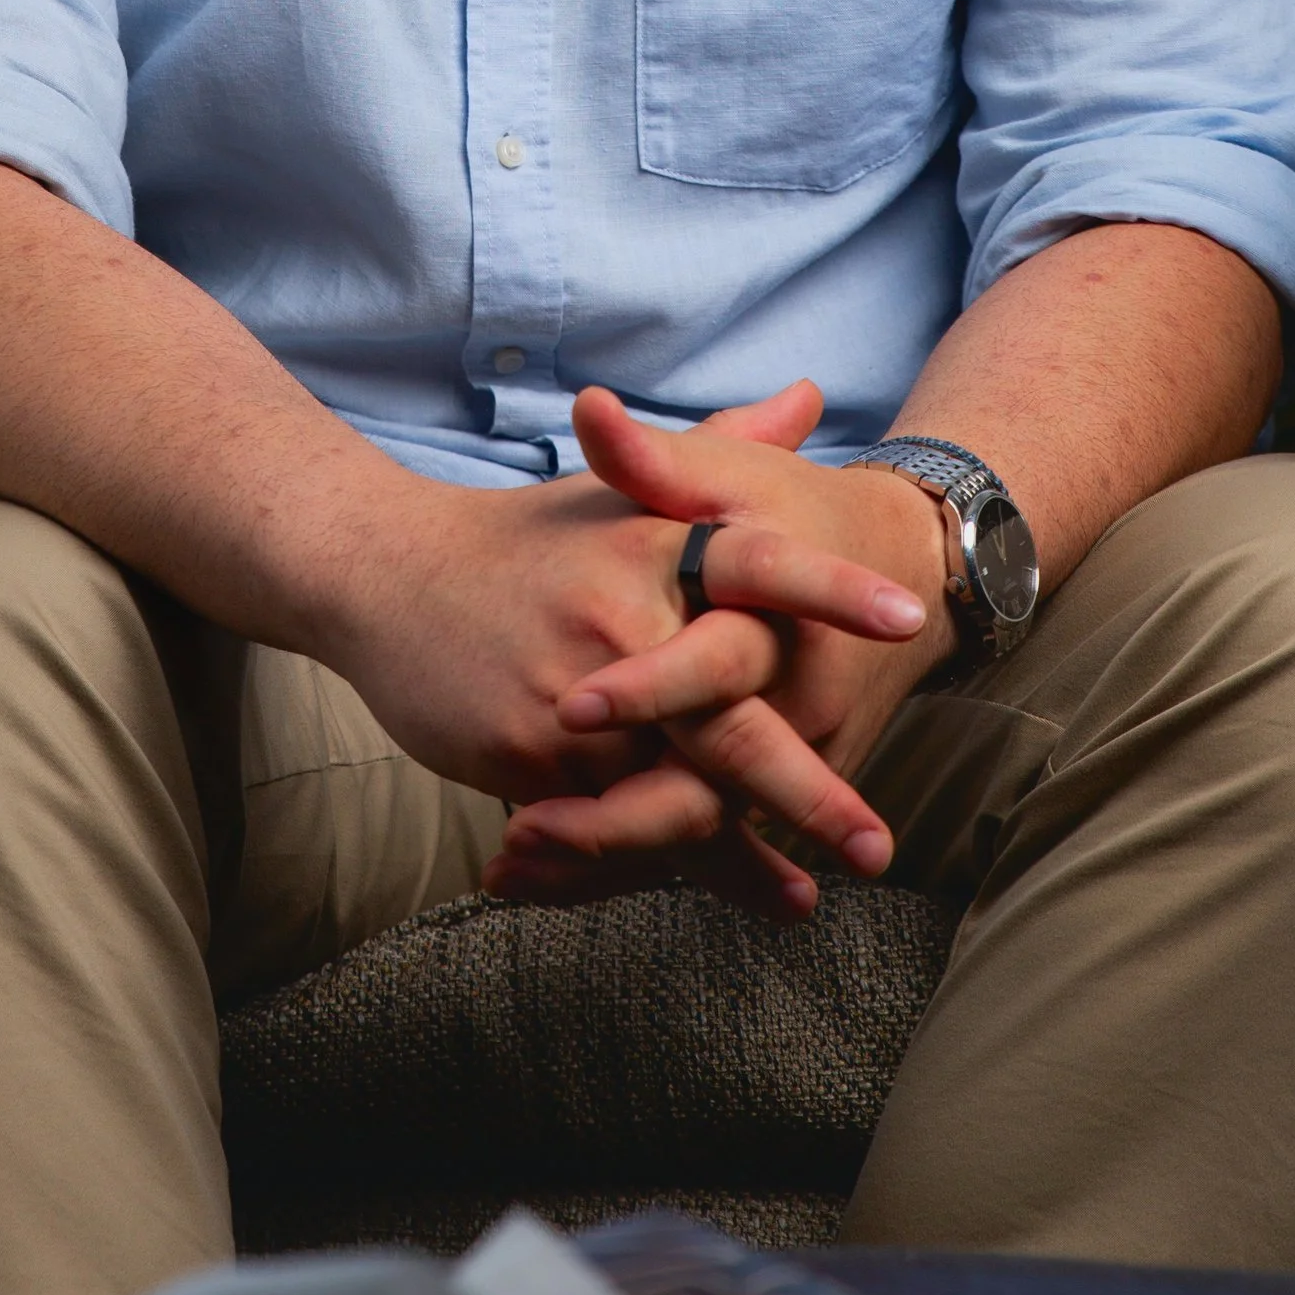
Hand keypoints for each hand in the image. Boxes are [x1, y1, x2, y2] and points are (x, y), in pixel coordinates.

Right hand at [319, 385, 931, 843]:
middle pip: (728, 717)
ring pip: (671, 791)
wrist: (387, 574)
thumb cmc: (529, 535)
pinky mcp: (529, 755)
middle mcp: (621, 619)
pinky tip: (706, 892)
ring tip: (807, 899)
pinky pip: (608, 820)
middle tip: (876, 844)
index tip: (907, 616)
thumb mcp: (623, 486)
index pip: (759, 564)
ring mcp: (573, 694)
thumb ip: (727, 449)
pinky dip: (657, 859)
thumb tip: (812, 395)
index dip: (831, 587)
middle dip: (804, 788)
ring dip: (739, 855)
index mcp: (655, 543)